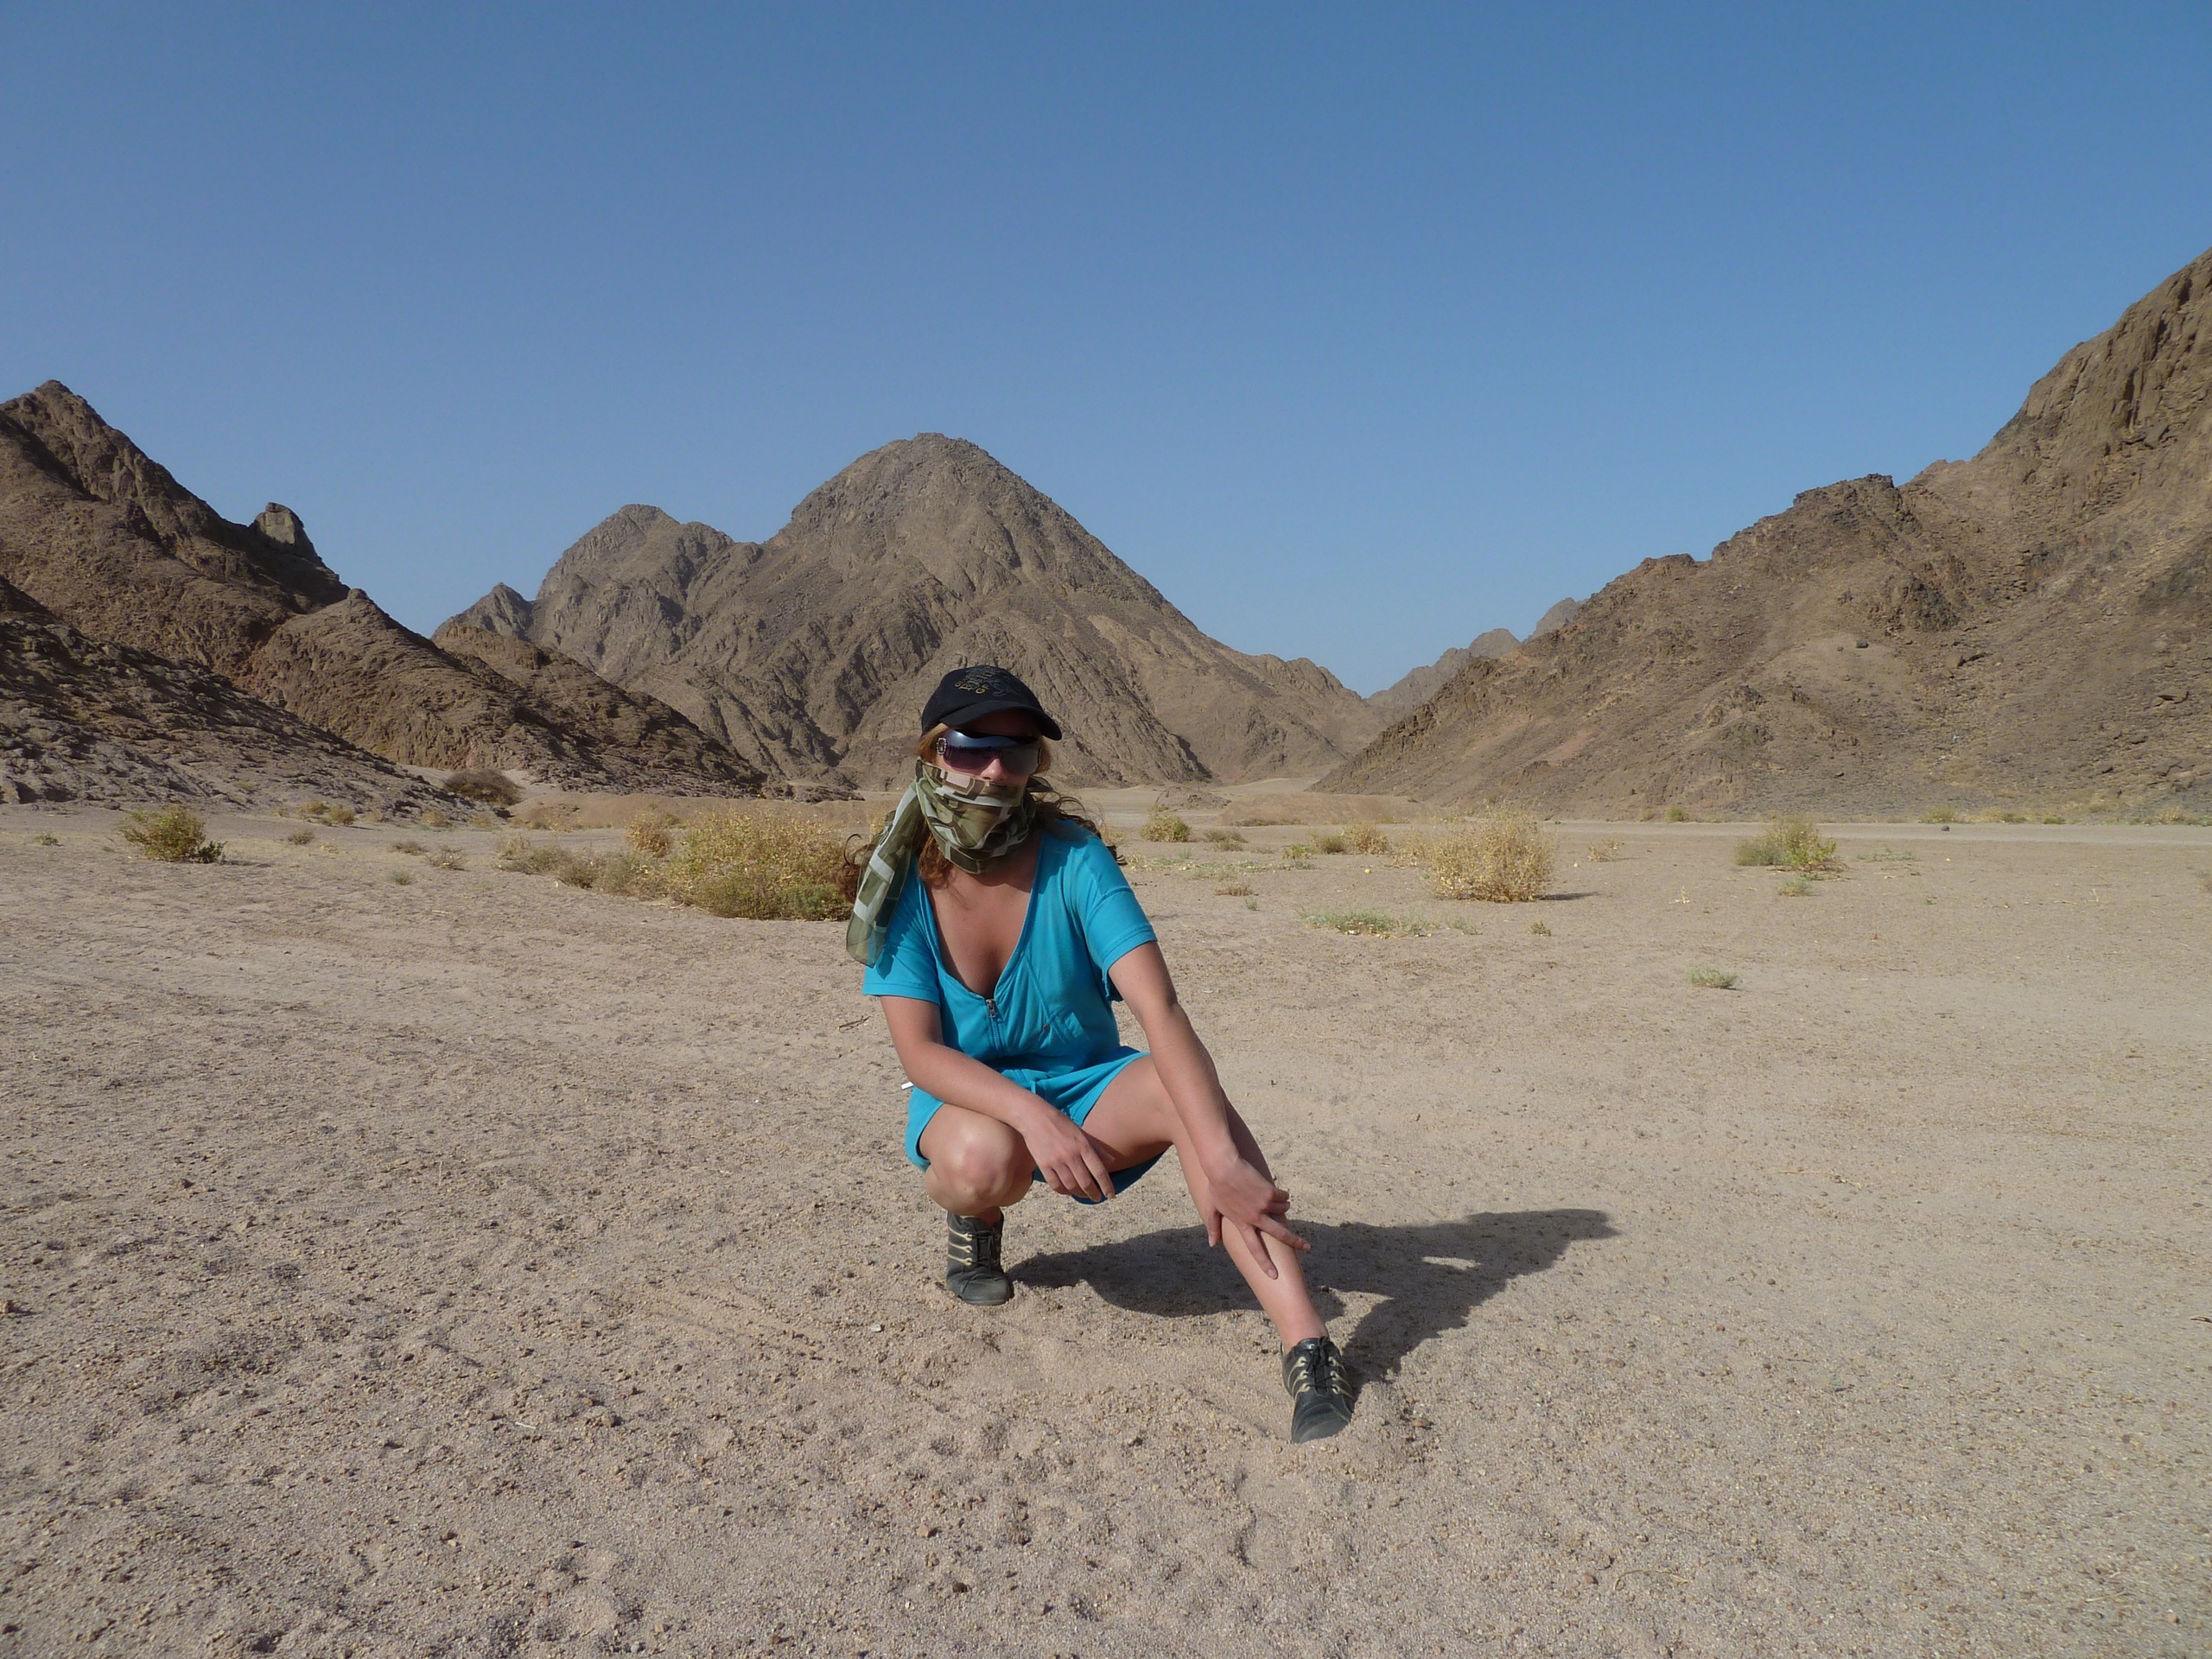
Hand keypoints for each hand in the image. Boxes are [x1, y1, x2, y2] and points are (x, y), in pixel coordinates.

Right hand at [1021, 1106, 1116, 1203]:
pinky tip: (1068, 1191)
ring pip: (1071, 1186)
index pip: (1099, 1171)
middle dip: (1094, 1194)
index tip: (1110, 1195)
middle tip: (1097, 1198)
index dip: (1106, 1186)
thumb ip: (1097, 1147)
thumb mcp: (1081, 1132)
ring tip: (1084, 1195)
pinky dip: (1063, 1191)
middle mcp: (1071, 1155)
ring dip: (1079, 1194)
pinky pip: (1055, 1185)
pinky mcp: (1043, 1165)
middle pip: (1085, 1182)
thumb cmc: (1060, 1122)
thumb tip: (1112, 1161)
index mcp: (1083, 1146)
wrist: (1034, 1117)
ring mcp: (1056, 1161)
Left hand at [1200, 1155, 1306, 1276]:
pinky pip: (1284, 1196)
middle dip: (1296, 1242)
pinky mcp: (1270, 1192)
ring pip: (1284, 1210)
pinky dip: (1283, 1194)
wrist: (1224, 1167)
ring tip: (1277, 1200)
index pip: (1255, 1249)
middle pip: (1280, 1235)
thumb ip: (1213, 1228)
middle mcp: (1255, 1218)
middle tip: (1307, 1247)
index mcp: (1242, 1224)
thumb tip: (1212, 1245)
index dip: (1265, 1263)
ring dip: (1284, 1206)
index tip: (1274, 1275)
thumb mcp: (1211, 1209)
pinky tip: (1276, 1189)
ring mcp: (1264, 1205)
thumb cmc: (1215, 1187)